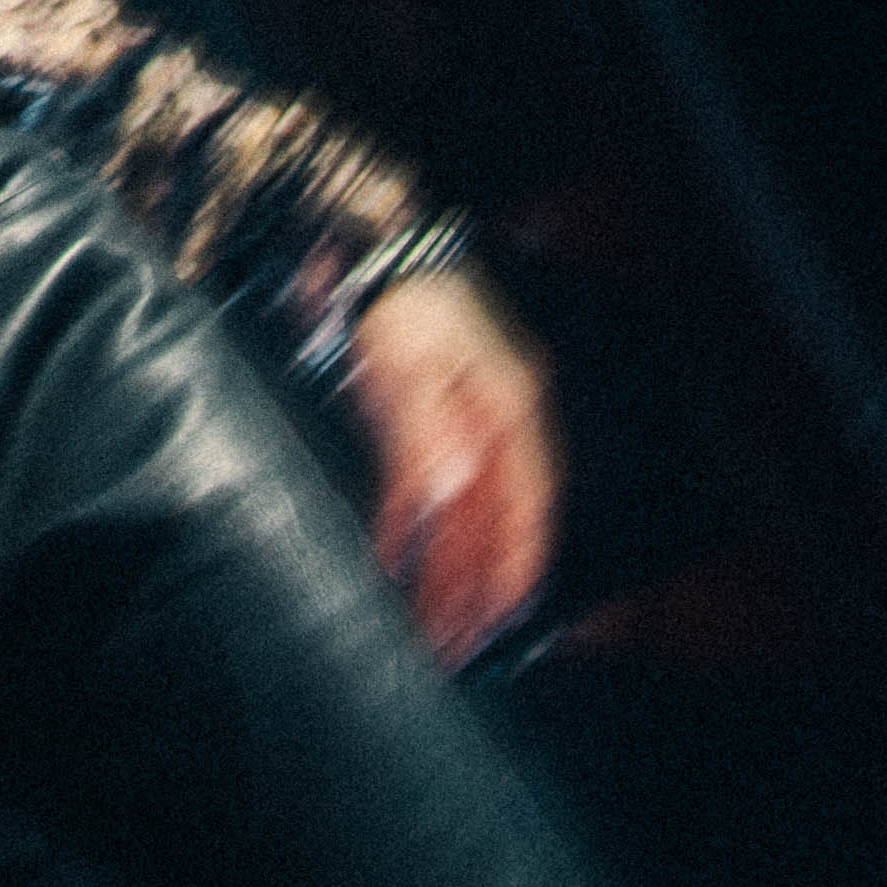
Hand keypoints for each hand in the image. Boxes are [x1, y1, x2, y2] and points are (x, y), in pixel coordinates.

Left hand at [338, 260, 561, 666]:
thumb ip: (426, 436)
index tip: (502, 619)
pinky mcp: (423, 415)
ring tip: (432, 624)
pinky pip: (426, 489)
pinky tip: (396, 562)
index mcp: (509, 405)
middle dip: (477, 585)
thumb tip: (443, 502)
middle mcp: (495, 417)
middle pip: (494, 517)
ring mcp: (462, 416)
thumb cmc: (393, 296)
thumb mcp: (408, 364)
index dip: (517, 562)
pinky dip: (414, 530)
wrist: (359, 239)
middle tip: (454, 646)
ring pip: (463, 510)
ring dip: (448, 568)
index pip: (527, 503)